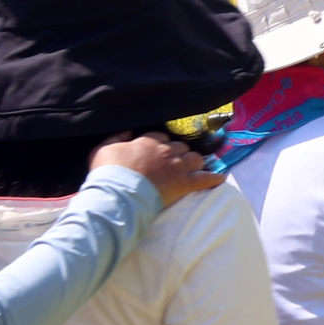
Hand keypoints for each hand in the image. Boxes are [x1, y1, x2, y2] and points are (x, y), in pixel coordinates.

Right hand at [94, 133, 222, 196]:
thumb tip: (128, 131)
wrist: (118, 194)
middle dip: (179, 153)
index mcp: (148, 141)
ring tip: (193, 168)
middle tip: (175, 163)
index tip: (158, 151)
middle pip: (181, 147)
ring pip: (196, 158)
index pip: (161, 137)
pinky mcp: (186, 183)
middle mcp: (167, 151)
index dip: (161, 144)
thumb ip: (116, 137)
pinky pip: (207, 178)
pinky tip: (220, 178)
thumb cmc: (108, 172)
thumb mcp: (103, 149)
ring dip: (195, 162)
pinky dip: (214, 178)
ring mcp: (178, 167)